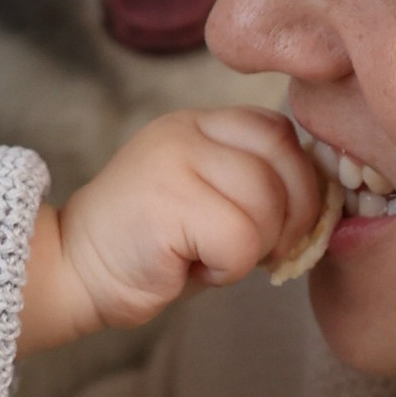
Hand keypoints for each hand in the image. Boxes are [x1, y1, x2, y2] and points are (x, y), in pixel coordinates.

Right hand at [17, 106, 324, 353]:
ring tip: (214, 257)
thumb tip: (323, 209)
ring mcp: (174, 161)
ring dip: (255, 248)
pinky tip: (194, 267)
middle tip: (264, 252)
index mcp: (200, 124)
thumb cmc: (148, 249)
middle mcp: (187, 131)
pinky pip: (240, 238)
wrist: (72, 272)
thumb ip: (256, 187)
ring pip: (266, 203)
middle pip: (284, 162)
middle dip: (293, 218)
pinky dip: (230, 267)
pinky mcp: (165, 202)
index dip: (301, 181)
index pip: (279, 131)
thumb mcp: (206, 200)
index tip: (287, 224)